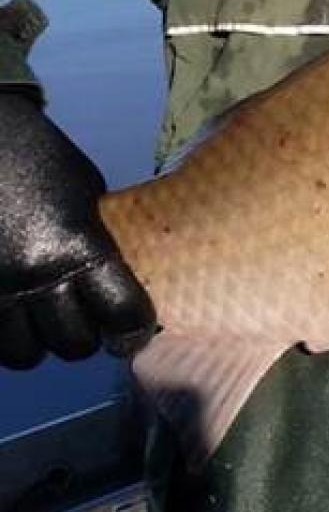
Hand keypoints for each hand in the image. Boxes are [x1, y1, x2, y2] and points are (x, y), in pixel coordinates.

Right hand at [0, 91, 155, 366]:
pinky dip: (3, 336)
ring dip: (37, 343)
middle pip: (73, 345)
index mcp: (78, 247)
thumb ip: (98, 242)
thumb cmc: (39, 156)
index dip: (132, 328)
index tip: (132, 330)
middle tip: (87, 323)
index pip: (121, 313)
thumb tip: (119, 281)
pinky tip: (12, 316)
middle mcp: (35, 274)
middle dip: (85, 338)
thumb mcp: (86, 194)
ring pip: (23, 355)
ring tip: (43, 322)